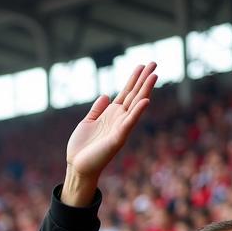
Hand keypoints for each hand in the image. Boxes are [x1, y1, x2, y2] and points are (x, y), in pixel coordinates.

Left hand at [62, 63, 156, 204]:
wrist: (77, 167)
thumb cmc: (82, 147)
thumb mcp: (88, 122)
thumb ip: (97, 110)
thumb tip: (105, 95)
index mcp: (111, 114)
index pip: (126, 93)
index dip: (134, 79)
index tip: (142, 65)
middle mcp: (119, 119)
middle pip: (134, 95)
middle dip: (143, 79)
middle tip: (154, 63)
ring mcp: (120, 128)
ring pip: (135, 105)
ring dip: (145, 90)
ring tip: (154, 75)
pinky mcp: (117, 139)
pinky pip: (129, 124)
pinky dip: (137, 112)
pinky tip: (146, 101)